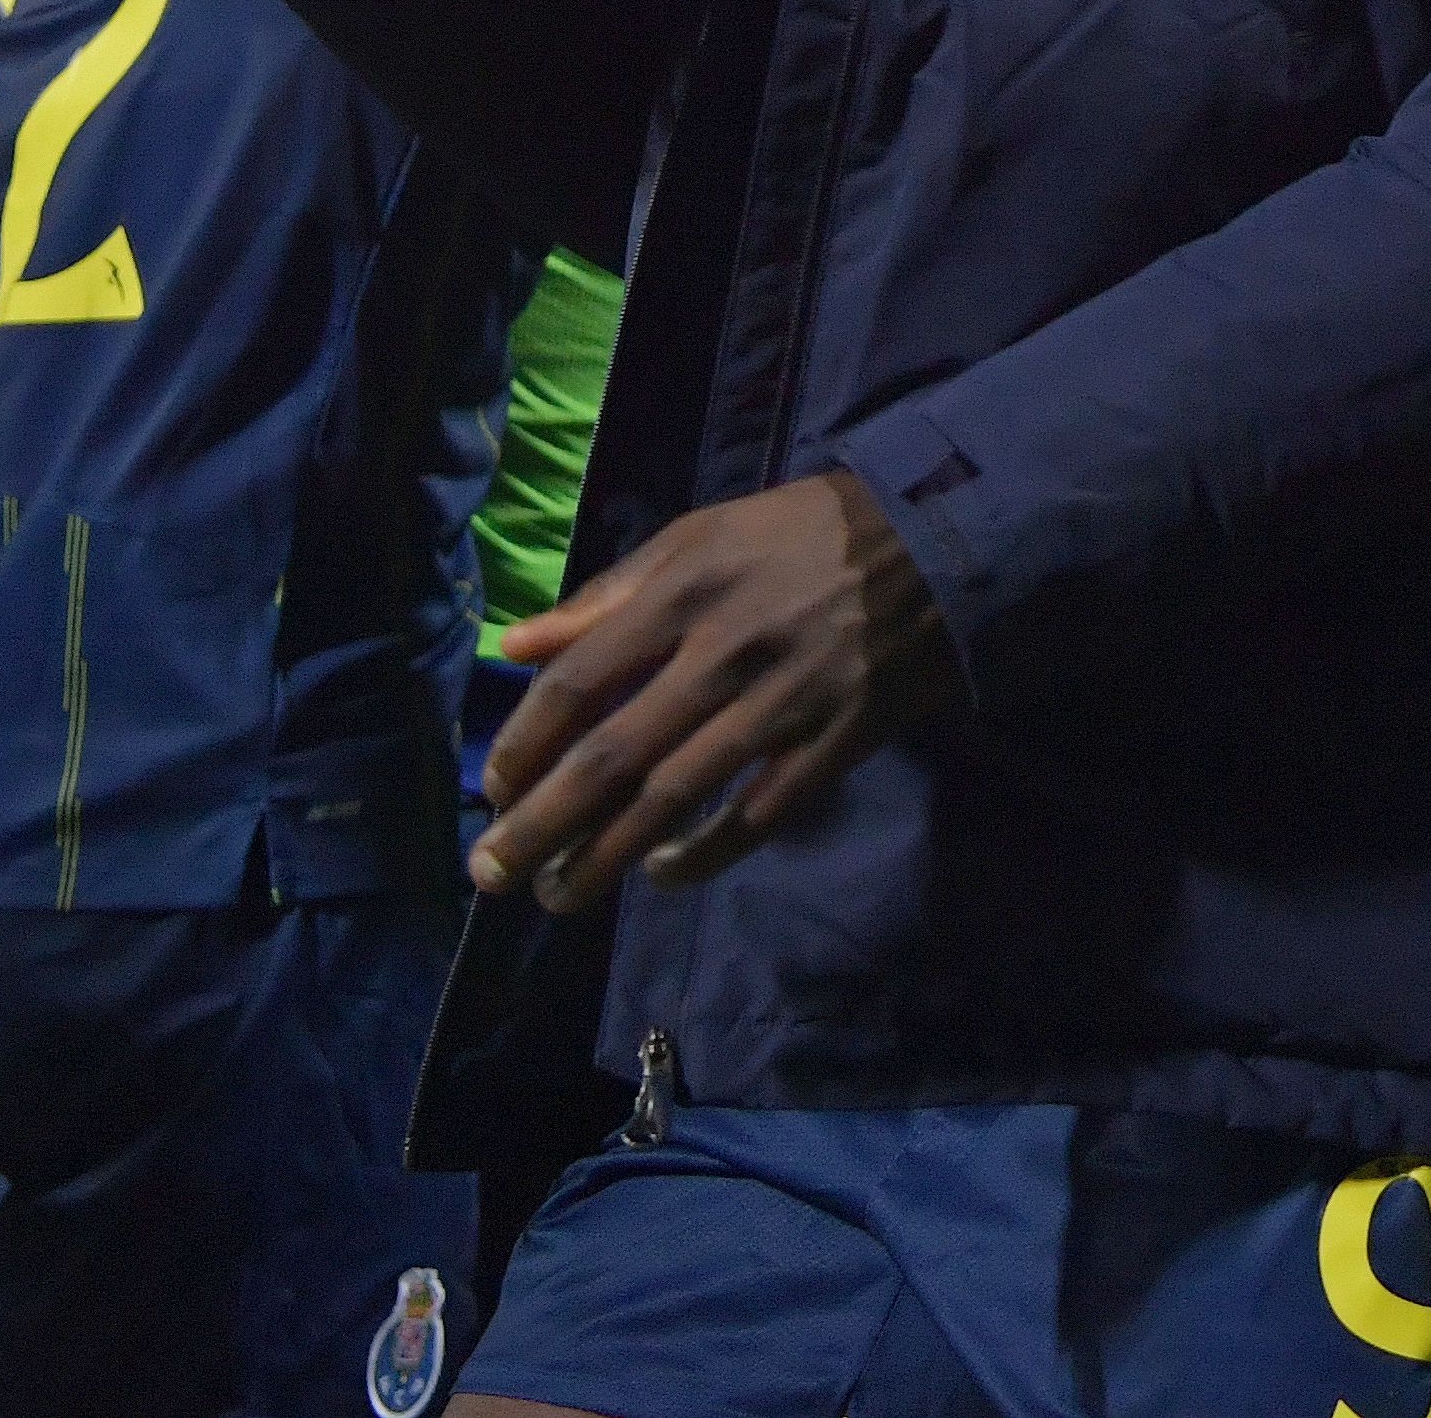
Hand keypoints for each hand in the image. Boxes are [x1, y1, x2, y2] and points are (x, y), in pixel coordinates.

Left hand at [472, 470, 953, 911]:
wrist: (938, 535)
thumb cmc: (802, 534)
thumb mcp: (699, 535)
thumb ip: (606, 595)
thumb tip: (514, 646)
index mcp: (682, 593)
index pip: (578, 683)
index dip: (525, 745)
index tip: (492, 792)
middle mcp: (722, 652)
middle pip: (613, 756)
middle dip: (543, 825)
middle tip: (493, 875)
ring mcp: (783, 701)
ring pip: (676, 797)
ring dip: (606, 857)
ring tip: (559, 897)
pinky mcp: (837, 739)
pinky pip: (758, 814)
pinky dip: (705, 853)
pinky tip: (661, 875)